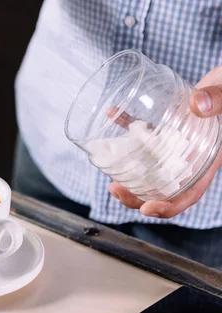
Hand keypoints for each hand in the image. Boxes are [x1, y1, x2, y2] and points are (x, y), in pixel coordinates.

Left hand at [110, 66, 221, 217]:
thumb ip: (218, 99)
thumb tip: (198, 106)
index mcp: (208, 158)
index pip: (190, 193)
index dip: (169, 206)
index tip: (146, 209)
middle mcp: (188, 156)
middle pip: (162, 186)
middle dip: (137, 195)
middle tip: (114, 189)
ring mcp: (173, 143)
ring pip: (148, 165)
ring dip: (126, 169)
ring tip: (106, 165)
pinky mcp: (164, 125)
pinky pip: (142, 130)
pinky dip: (126, 125)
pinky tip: (112, 113)